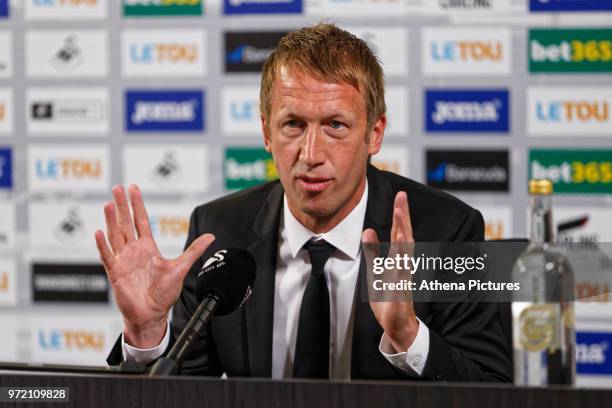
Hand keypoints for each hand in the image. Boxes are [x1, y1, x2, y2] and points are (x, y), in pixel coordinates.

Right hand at [94, 185, 214, 348]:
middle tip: (117, 188)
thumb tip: (211, 236)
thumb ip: (194, 250)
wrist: (152, 314)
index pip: (141, 220)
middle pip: (126, 223)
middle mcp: (134, 251)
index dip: (137, 204)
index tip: (132, 188)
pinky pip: (107, 256)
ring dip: (111, 220)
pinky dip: (103, 245)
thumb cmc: (164, 293)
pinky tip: (99, 232)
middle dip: (122, 205)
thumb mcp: (181, 267)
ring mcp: (123, 260)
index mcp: (148, 247)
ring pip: (115, 235)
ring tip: (109, 204)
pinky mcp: (115, 273)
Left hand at [362, 191, 418, 352]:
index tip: (400, 196)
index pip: (398, 232)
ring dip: (404, 234)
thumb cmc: (388, 298)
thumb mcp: (375, 271)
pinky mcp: (402, 291)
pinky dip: (402, 262)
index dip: (399, 214)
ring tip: (401, 217)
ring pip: (406, 252)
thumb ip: (373, 252)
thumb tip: (367, 231)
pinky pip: (402, 275)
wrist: (396, 325)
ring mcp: (404, 277)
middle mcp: (403, 265)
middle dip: (403, 217)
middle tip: (402, 197)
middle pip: (405, 236)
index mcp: (397, 259)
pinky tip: (401, 251)